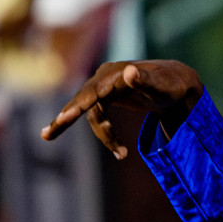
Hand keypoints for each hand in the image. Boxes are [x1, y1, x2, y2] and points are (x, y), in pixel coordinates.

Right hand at [40, 59, 203, 157]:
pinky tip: (52, 133)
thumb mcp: (163, 85)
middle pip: (82, 102)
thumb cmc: (171, 85)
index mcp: (115, 74)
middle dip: (65, 119)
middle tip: (47, 135)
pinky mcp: (103, 96)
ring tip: (105, 150)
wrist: (176, 82)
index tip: (65, 117)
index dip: (78, 106)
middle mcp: (103, 78)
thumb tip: (129, 71)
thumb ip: (146, 80)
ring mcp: (101, 87)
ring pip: (87, 111)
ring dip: (97, 133)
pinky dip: (77, 124)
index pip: (92, 93)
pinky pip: (89, 112)